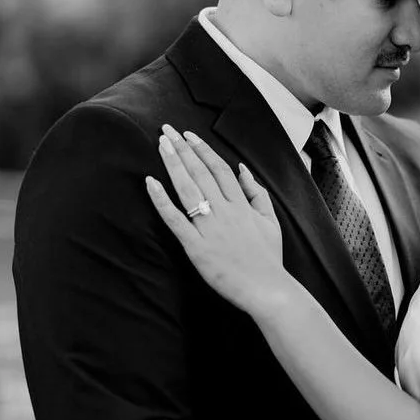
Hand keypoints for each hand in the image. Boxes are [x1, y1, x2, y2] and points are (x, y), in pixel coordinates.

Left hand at [146, 125, 286, 312]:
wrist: (267, 288)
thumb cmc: (268, 257)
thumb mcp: (270, 220)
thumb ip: (257, 193)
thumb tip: (243, 169)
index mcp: (241, 205)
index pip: (218, 168)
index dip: (202, 149)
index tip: (188, 135)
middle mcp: (225, 211)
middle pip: (200, 172)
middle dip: (182, 149)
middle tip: (166, 130)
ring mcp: (209, 228)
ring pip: (188, 188)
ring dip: (173, 164)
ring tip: (161, 144)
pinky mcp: (196, 247)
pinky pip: (175, 219)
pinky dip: (161, 200)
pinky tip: (150, 183)